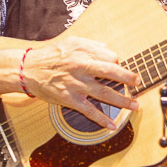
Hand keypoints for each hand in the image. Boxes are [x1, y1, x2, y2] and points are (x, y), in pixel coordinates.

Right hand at [17, 36, 139, 128]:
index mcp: (83, 53)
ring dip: (122, 101)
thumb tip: (111, 53)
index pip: (110, 57)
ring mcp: (76, 85)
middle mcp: (81, 68)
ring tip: (135, 106)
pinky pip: (89, 111)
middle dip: (128, 78)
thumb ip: (93, 46)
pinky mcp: (69, 99)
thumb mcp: (72, 42)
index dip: (117, 62)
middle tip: (139, 82)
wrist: (28, 69)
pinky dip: (102, 119)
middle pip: (111, 72)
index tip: (120, 68)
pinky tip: (112, 125)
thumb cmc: (51, 55)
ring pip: (104, 93)